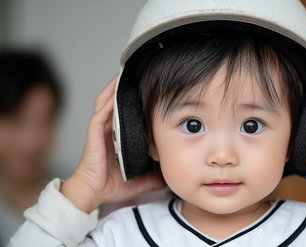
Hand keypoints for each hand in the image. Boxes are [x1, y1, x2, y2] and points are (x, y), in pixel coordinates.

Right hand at [60, 75, 164, 212]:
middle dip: (124, 87)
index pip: (128, 113)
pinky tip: (114, 92)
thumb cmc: (113, 185)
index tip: (150, 88)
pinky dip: (107, 103)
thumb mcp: (142, 179)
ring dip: (114, 88)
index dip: (137, 100)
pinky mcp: (94, 135)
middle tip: (138, 72)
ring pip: (106, 102)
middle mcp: (109, 130)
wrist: (93, 194)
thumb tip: (172, 174)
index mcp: (119, 137)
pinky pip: (100, 114)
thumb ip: (156, 176)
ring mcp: (100, 131)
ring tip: (124, 73)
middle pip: (116, 102)